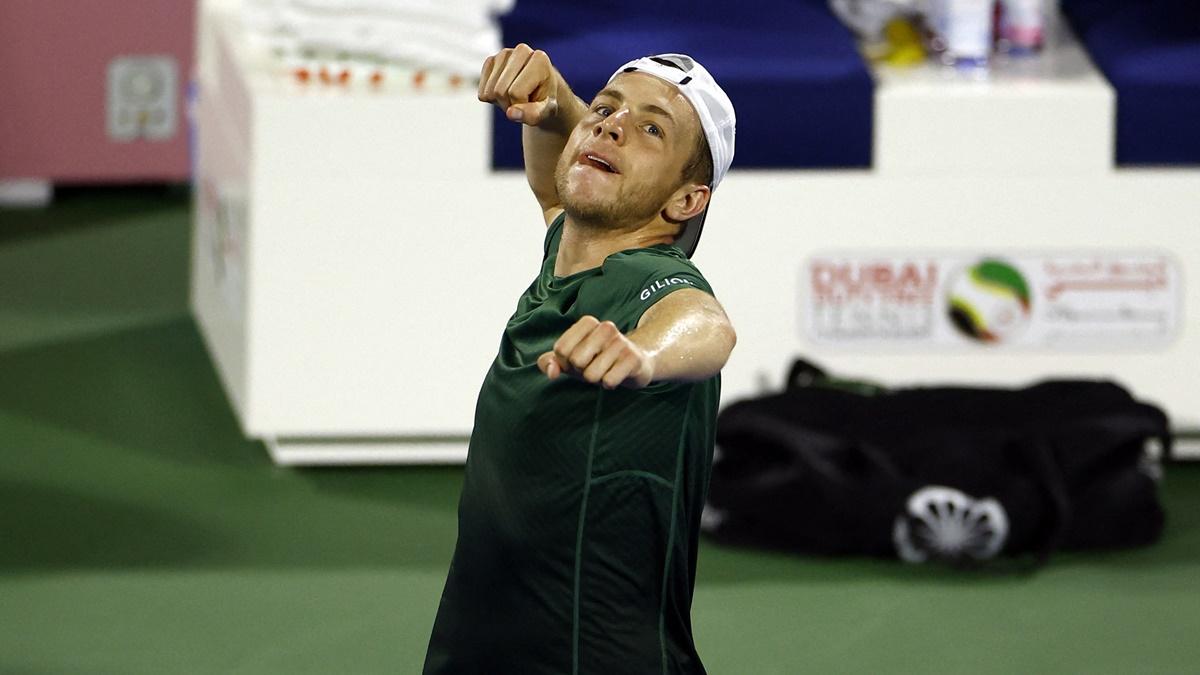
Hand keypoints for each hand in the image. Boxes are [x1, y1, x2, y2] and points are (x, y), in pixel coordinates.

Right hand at [478, 43, 559, 125]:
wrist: (540, 90)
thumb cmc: (544, 100)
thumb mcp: (546, 112)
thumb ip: (532, 114)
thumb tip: (510, 113)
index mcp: (540, 59)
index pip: (516, 92)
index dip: (521, 106)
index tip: (533, 103)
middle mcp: (521, 50)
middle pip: (500, 91)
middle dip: (509, 104)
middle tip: (523, 102)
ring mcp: (504, 54)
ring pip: (490, 91)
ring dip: (500, 102)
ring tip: (515, 96)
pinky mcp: (491, 60)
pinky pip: (482, 91)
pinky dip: (492, 99)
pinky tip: (505, 92)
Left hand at [537, 316, 654, 389]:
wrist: (635, 364)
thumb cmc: (597, 360)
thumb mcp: (569, 359)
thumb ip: (548, 362)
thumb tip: (551, 372)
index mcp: (588, 322)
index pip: (561, 349)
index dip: (566, 362)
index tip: (579, 359)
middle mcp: (606, 327)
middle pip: (576, 361)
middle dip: (581, 371)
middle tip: (594, 366)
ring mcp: (621, 342)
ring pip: (591, 374)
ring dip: (596, 379)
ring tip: (606, 370)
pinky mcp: (633, 359)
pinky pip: (609, 381)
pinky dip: (609, 384)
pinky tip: (617, 375)